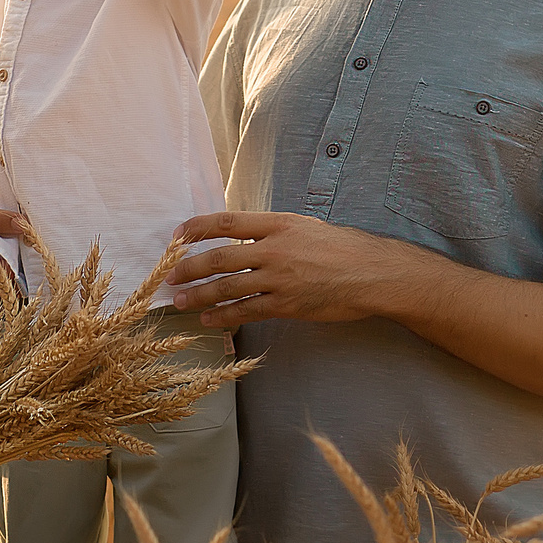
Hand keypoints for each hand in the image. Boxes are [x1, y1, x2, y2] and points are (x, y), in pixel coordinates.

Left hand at [164, 210, 416, 328]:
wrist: (373, 274)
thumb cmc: (344, 248)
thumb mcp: (306, 227)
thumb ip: (274, 232)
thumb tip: (244, 238)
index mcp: (278, 224)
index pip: (226, 222)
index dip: (197, 228)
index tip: (176, 235)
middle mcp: (274, 249)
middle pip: (219, 257)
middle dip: (189, 268)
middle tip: (168, 276)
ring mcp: (279, 279)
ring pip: (228, 287)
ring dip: (199, 295)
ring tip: (180, 302)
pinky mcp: (287, 304)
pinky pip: (247, 311)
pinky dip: (224, 316)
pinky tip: (209, 320)